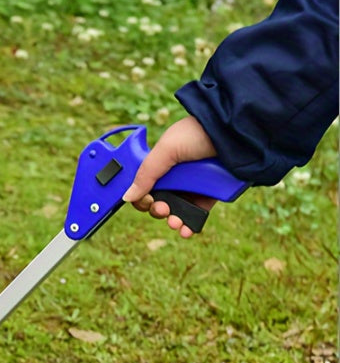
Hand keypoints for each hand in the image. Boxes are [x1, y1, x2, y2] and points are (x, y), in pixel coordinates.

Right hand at [122, 116, 217, 237]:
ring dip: (173, 221)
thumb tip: (127, 197)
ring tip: (175, 222)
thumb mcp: (166, 150)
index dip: (142, 198)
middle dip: (157, 210)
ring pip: (177, 211)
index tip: (147, 201)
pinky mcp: (211, 194)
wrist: (235, 133)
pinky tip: (186, 230)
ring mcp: (194, 186)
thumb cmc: (199, 133)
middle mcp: (177, 175)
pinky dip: (190, 225)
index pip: (145, 187)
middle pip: (159, 201)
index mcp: (162, 163)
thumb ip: (146, 174)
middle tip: (163, 209)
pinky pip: (197, 214)